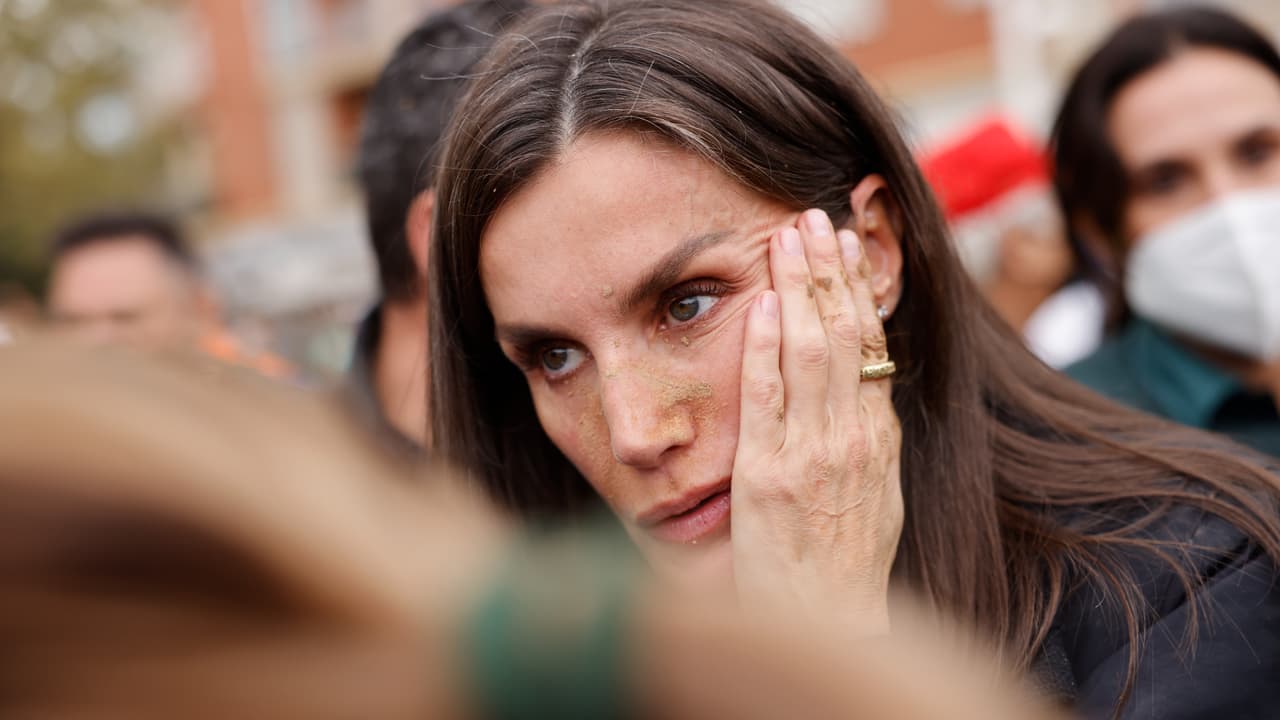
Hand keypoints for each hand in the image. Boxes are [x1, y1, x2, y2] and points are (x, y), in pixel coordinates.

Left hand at [730, 208, 902, 631]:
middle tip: (814, 216)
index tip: (847, 244)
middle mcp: (851, 435)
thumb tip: (867, 393)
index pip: (871, 344)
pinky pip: (766, 397)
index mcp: (878, 436)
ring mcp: (811, 451)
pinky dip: (762, 347)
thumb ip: (870, 440)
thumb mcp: (879, 494)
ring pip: (809, 351)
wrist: (828, 619)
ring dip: (798, 288)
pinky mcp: (769, 473)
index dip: (857, 288)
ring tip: (789, 237)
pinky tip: (759, 304)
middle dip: (827, 270)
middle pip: (843, 334)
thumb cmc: (848, 562)